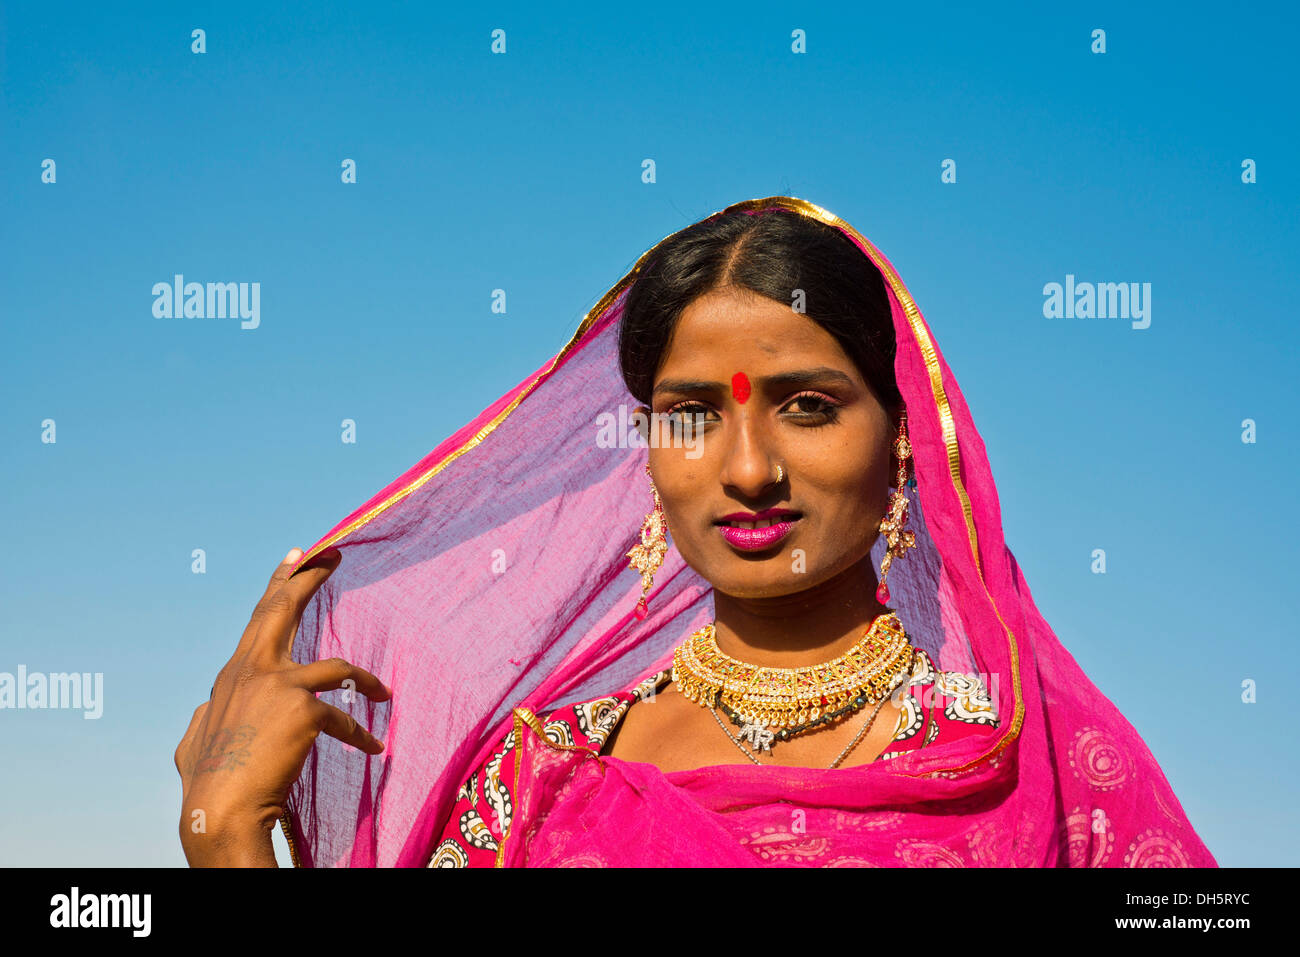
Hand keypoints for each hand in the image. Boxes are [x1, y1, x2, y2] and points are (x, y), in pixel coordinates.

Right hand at [174, 546, 390, 865]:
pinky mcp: (303, 709)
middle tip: (333, 552)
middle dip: (309, 577)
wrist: (220, 809)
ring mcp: (278, 685)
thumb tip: (204, 709)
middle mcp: (252, 669)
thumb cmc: (206, 783)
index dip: (280, 584)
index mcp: (233, 674)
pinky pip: (343, 718)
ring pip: (334, 667)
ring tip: (383, 691)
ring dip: (364, 679)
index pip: (260, 619)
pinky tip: (373, 749)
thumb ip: (205, 715)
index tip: (296, 555)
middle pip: (284, 609)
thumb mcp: (195, 739)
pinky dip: (359, 735)